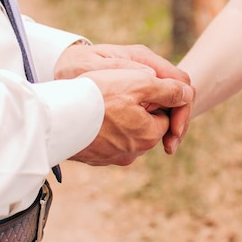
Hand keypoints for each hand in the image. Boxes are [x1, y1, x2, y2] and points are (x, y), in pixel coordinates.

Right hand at [70, 68, 193, 165]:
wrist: (55, 118)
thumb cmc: (97, 96)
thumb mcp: (139, 82)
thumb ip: (168, 88)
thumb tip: (186, 93)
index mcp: (148, 135)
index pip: (164, 114)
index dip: (151, 96)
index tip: (131, 86)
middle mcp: (133, 153)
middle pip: (145, 125)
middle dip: (136, 109)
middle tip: (114, 93)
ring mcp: (111, 158)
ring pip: (125, 133)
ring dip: (118, 119)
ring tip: (99, 103)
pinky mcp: (93, 158)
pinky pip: (104, 140)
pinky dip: (101, 129)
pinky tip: (88, 115)